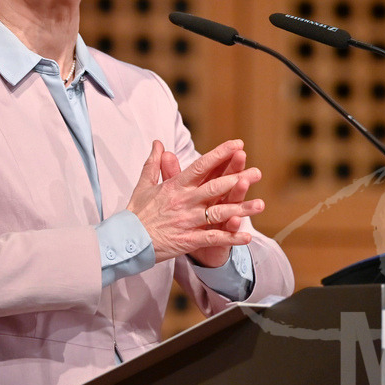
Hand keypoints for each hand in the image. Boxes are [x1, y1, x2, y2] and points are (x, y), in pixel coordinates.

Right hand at [127, 140, 264, 263]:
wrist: (124, 242)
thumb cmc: (135, 213)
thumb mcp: (143, 185)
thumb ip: (154, 163)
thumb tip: (158, 143)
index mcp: (175, 187)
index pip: (201, 166)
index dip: (220, 154)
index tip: (237, 144)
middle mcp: (183, 202)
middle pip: (215, 187)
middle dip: (238, 179)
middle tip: (257, 173)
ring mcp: (186, 221)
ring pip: (219, 213)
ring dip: (241, 209)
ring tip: (261, 205)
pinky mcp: (187, 240)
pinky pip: (212, 238)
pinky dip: (230, 237)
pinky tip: (246, 236)